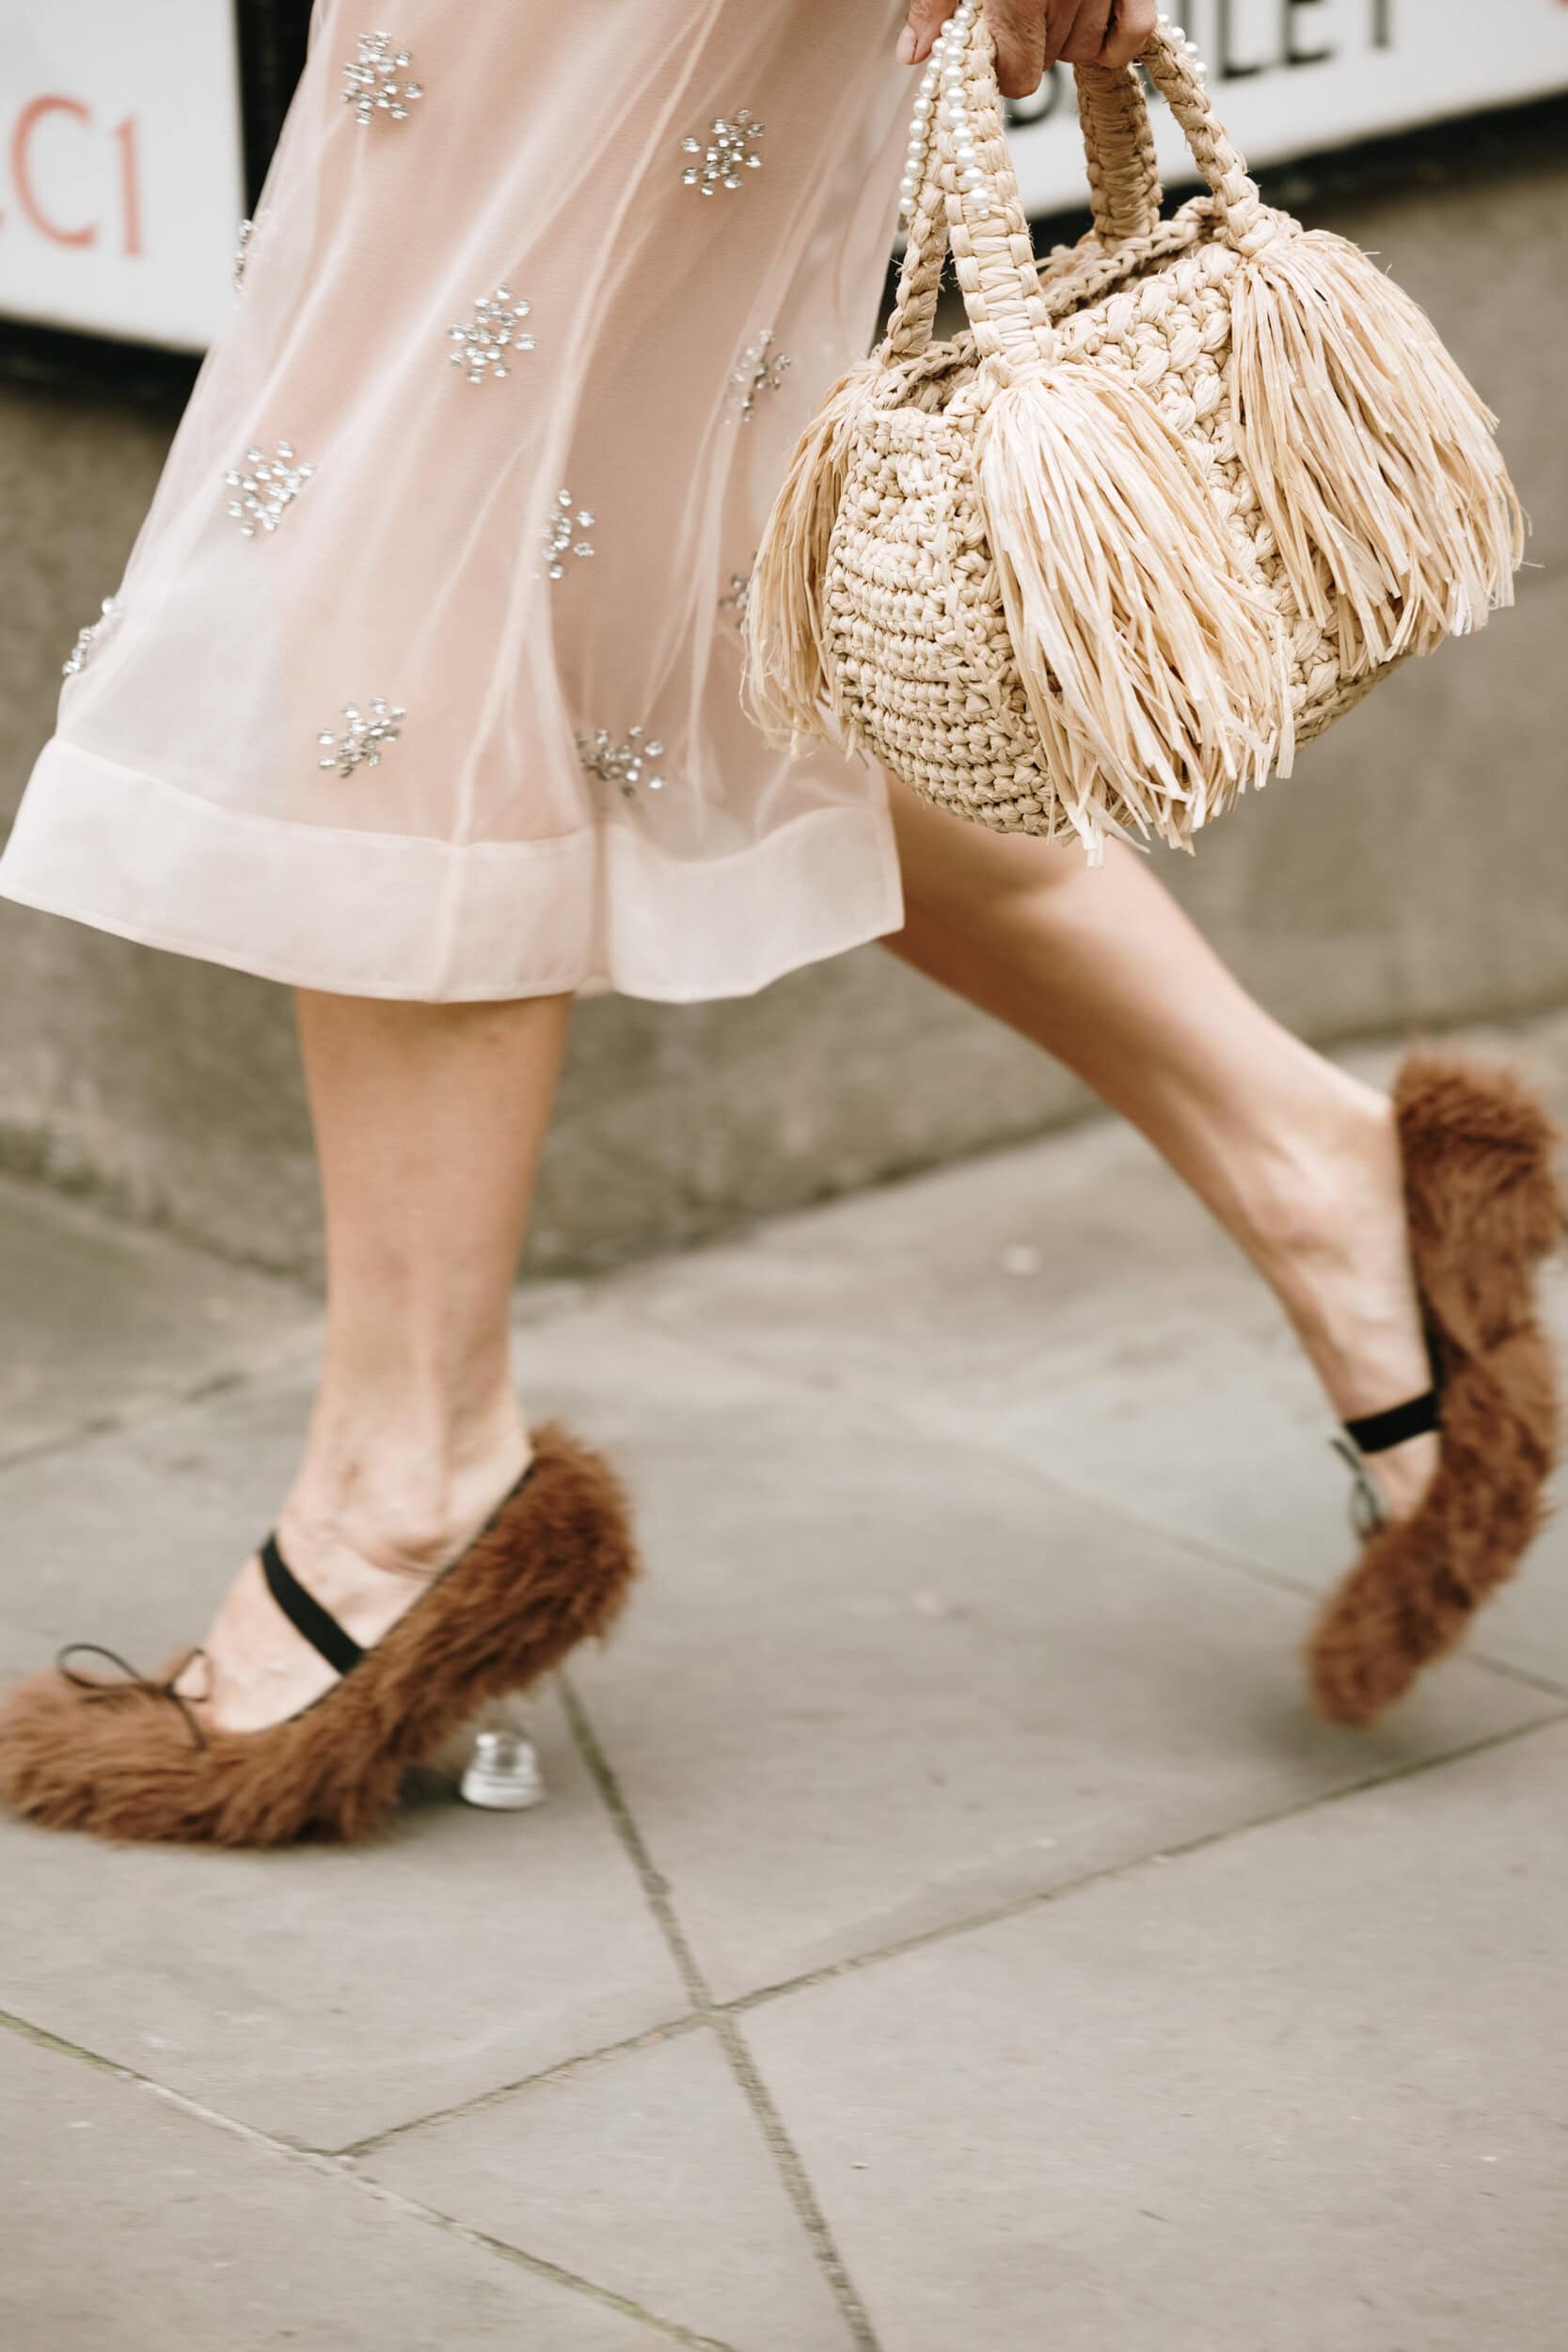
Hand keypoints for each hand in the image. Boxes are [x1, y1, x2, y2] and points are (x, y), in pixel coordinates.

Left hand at [897, 0, 1158, 100]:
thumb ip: (935, 2)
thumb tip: (915, 51)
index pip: (1020, 75)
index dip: (1002, 70)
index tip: (990, 51)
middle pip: (1049, 61)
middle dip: (1028, 45)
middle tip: (1015, 12)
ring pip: (1085, 47)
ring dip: (1066, 36)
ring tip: (1047, 2)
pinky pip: (1136, 29)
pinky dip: (1117, 38)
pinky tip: (1093, 28)